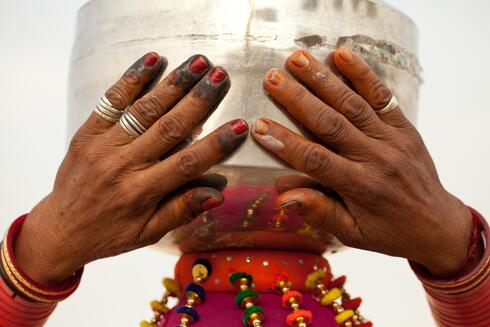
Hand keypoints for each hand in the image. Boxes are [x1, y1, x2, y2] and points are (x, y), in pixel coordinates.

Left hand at [14, 53, 247, 284]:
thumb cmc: (109, 233)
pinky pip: (111, 101)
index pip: (187, 164)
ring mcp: (103, 146)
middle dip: (198, 100)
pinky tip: (152, 60)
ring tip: (197, 63)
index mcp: (141, 193)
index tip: (240, 125)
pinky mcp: (87, 132)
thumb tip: (218, 194)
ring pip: (143, 110)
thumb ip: (182, 210)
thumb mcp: (148, 232)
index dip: (216, 144)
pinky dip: (132, 79)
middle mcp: (123, 166)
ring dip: (172, 84)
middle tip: (220, 77)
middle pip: (168, 128)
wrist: (61, 229)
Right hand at [252, 48, 471, 275]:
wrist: (436, 224)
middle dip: (298, 99)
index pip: (316, 160)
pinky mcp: (405, 127)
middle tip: (272, 79)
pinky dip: (362, 74)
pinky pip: (382, 97)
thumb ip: (320, 212)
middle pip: (331, 124)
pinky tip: (342, 55)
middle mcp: (377, 158)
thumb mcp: (353, 234)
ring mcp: (393, 139)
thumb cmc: (389, 232)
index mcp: (361, 188)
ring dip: (323, 79)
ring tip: (298, 60)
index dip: (285, 142)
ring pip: (353, 104)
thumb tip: (283, 197)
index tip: (260, 125)